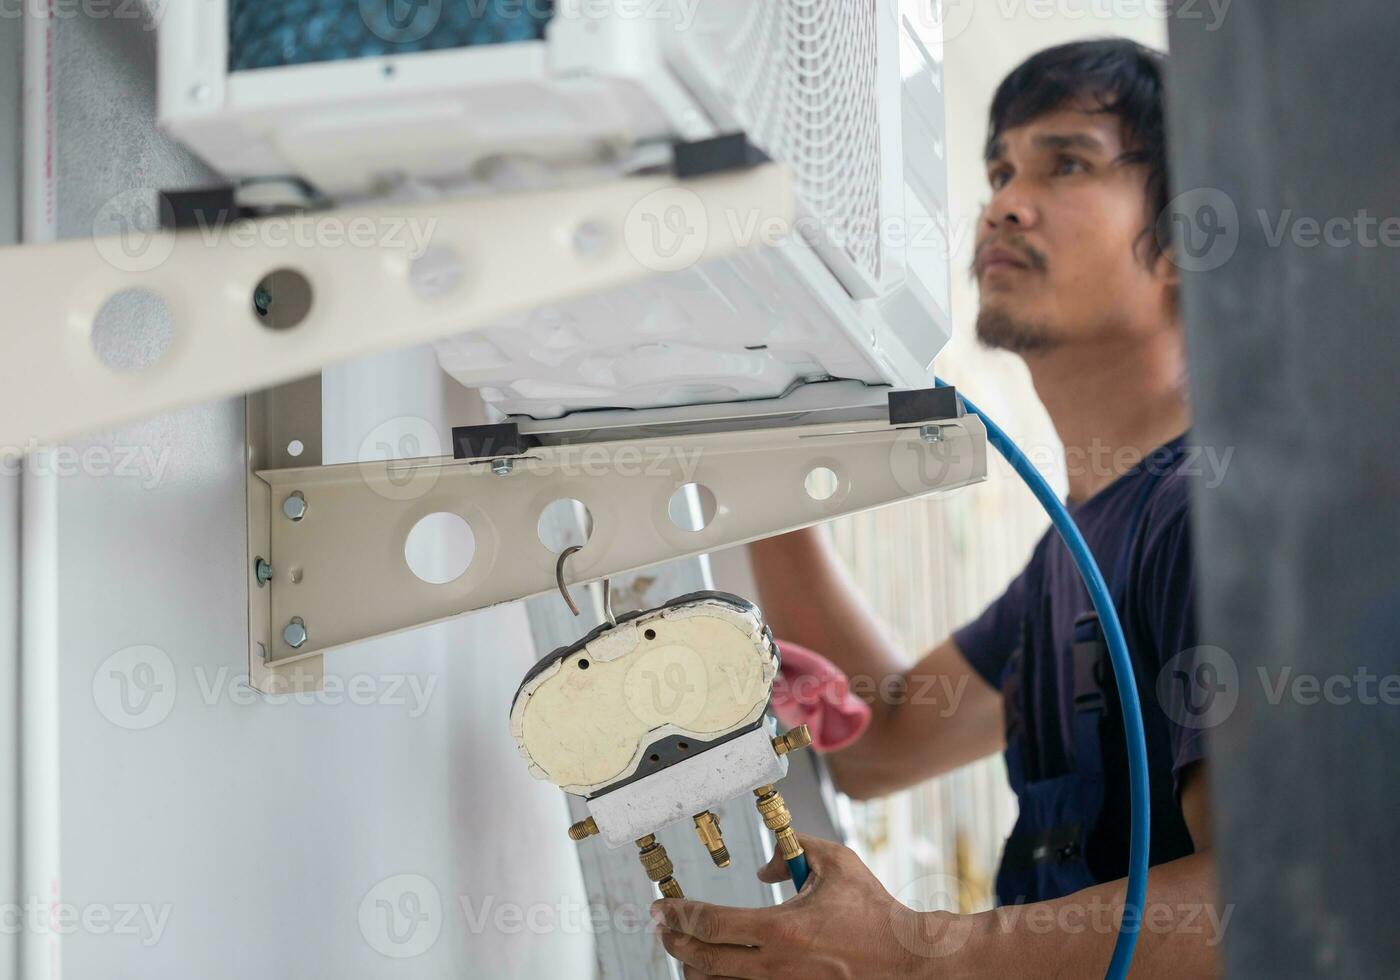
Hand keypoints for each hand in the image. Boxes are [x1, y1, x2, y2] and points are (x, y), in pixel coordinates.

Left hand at [650, 834, 976, 978]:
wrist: (906, 959)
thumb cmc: (873, 912)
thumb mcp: (835, 863)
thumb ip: (793, 851)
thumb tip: (764, 864)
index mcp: (779, 928)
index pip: (710, 923)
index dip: (678, 915)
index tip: (662, 907)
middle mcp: (774, 966)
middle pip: (702, 960)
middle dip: (673, 942)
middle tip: (662, 928)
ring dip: (693, 969)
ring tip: (684, 950)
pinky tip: (714, 972)